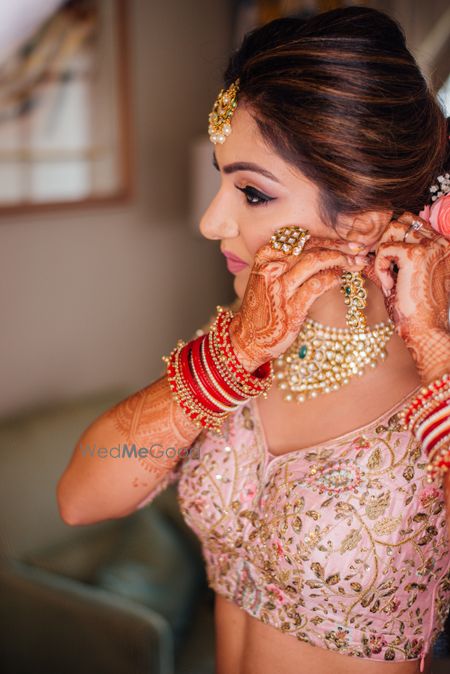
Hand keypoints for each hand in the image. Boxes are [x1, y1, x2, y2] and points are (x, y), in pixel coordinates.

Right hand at [229, 231, 368, 371]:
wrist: (248, 337)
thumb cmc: (263, 305)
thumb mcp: (268, 276)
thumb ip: (290, 261)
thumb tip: (325, 249)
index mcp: (266, 256)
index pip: (302, 238)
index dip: (327, 238)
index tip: (346, 242)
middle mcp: (271, 268)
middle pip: (312, 247)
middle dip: (339, 247)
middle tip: (358, 250)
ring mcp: (280, 288)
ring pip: (315, 261)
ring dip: (340, 260)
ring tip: (355, 264)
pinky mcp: (291, 307)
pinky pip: (318, 285)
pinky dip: (333, 279)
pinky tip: (340, 279)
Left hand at [364, 211, 449, 382]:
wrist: (426, 331)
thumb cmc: (414, 312)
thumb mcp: (397, 281)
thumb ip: (383, 264)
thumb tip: (362, 256)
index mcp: (440, 247)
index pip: (410, 224)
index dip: (389, 237)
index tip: (378, 258)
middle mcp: (439, 243)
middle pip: (401, 221)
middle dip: (383, 240)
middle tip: (376, 265)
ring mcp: (430, 247)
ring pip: (392, 229)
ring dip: (382, 253)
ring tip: (388, 279)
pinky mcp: (415, 256)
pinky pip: (385, 248)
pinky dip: (380, 266)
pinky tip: (389, 285)